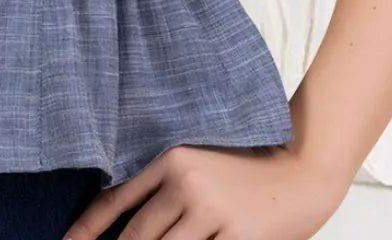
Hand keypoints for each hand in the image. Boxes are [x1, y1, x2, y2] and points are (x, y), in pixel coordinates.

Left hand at [61, 143, 347, 239]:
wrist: (302, 170)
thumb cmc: (247, 172)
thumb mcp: (198, 166)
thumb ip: (164, 189)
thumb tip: (127, 225)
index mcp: (171, 159)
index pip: (117, 199)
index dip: (88, 227)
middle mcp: (185, 182)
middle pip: (137, 236)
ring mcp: (211, 210)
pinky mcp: (236, 236)